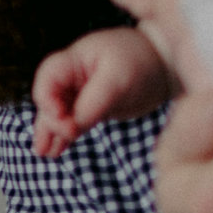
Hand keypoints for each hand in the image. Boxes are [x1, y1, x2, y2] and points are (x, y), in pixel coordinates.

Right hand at [32, 28, 177, 156]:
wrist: (166, 63)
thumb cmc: (141, 62)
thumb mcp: (117, 80)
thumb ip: (92, 103)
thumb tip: (70, 129)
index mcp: (74, 59)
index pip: (48, 79)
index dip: (47, 100)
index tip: (61, 117)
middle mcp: (71, 75)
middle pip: (48, 100)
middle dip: (49, 122)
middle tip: (57, 142)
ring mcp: (80, 92)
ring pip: (57, 114)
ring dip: (51, 133)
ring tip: (46, 153)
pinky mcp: (91, 107)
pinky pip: (72, 122)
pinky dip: (65, 135)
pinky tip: (57, 150)